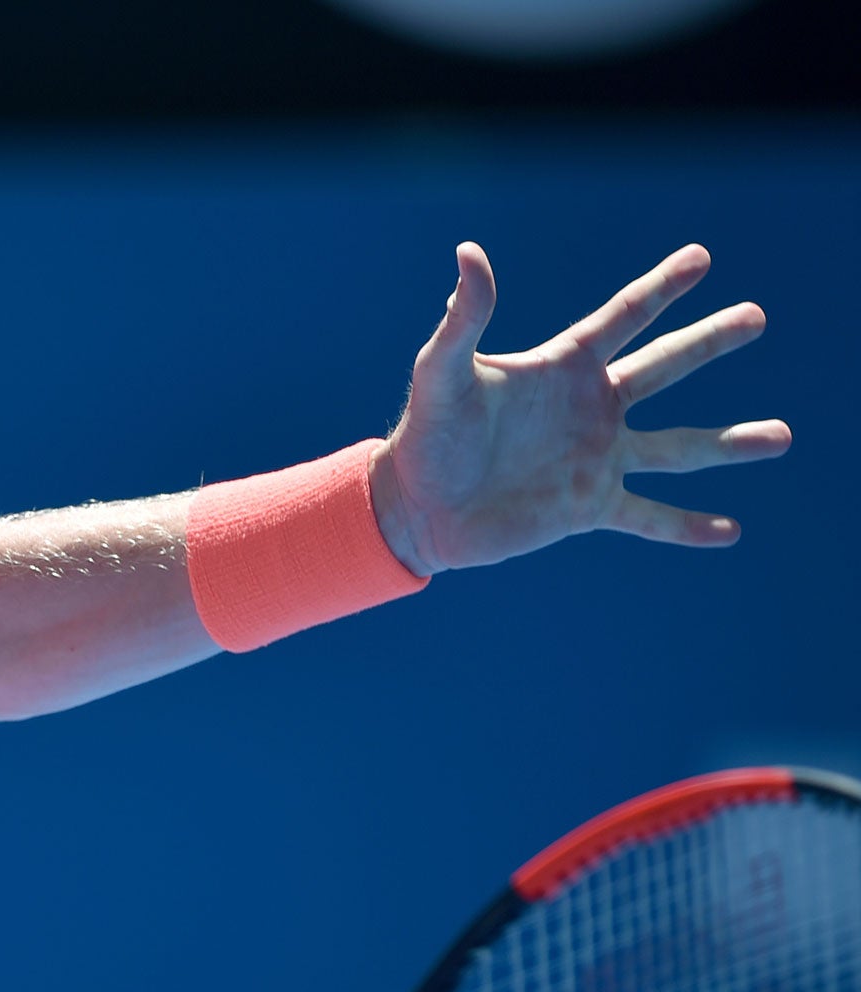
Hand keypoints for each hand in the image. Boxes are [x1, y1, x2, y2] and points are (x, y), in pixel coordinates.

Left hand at [370, 242, 790, 575]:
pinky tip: (730, 532)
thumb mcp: (442, 371)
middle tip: (757, 316)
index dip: (661, 288)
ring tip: (781, 437)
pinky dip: (688, 526)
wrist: (416, 508)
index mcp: (562, 368)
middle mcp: (589, 409)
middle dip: (709, 341)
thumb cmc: (425, 435)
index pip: (623, 318)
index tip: (701, 259)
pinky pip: (649, 517)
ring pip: (678, 449)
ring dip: (729, 443)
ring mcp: (595, 459)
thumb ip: (464, 317)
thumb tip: (469, 253)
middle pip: (664, 367)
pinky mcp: (588, 508)